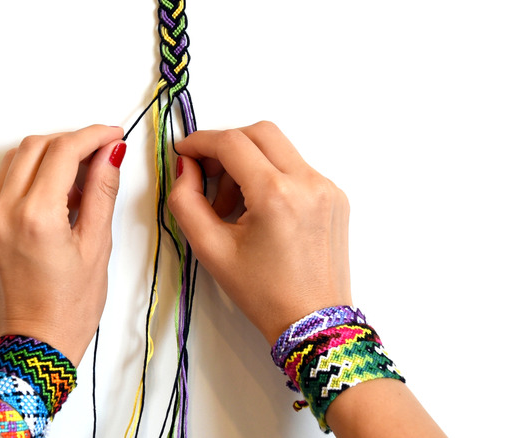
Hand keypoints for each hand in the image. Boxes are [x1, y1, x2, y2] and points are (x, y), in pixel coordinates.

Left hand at [0, 125, 124, 364]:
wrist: (35, 345)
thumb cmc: (70, 308)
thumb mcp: (96, 246)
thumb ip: (102, 192)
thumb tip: (110, 154)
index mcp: (36, 217)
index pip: (63, 151)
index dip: (92, 136)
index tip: (112, 136)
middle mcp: (4, 213)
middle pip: (34, 146)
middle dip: (70, 140)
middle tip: (100, 150)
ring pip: (16, 162)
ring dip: (48, 154)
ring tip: (80, 173)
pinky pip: (7, 186)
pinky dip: (32, 176)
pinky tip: (58, 194)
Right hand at [168, 121, 351, 344]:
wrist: (312, 322)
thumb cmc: (263, 293)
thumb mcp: (210, 249)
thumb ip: (185, 201)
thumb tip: (185, 167)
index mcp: (276, 195)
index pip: (231, 143)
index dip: (200, 142)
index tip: (183, 153)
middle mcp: (308, 183)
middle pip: (259, 132)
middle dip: (226, 146)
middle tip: (206, 172)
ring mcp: (327, 188)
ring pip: (279, 148)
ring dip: (249, 162)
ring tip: (232, 204)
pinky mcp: (335, 197)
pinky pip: (297, 168)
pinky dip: (271, 176)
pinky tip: (258, 210)